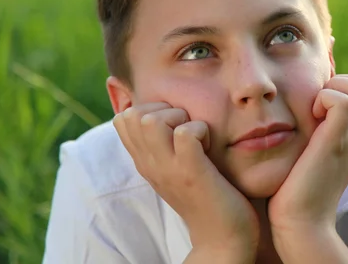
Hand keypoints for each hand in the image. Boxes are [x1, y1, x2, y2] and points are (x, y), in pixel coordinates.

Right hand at [113, 103, 258, 259]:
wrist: (222, 238)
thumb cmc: (206, 195)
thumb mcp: (175, 166)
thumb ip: (164, 143)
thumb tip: (162, 111)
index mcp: (145, 161)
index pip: (124, 118)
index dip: (151, 109)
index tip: (174, 127)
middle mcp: (150, 164)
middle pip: (133, 114)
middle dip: (165, 110)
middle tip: (187, 131)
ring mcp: (169, 169)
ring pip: (152, 120)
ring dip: (180, 119)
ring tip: (197, 138)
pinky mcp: (192, 173)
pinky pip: (186, 133)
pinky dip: (201, 130)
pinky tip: (209, 147)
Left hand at [268, 75, 347, 240]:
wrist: (301, 223)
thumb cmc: (298, 189)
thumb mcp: (315, 153)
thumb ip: (319, 133)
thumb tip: (305, 111)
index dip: (346, 85)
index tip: (320, 104)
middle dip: (344, 81)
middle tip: (318, 103)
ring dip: (336, 88)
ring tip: (315, 110)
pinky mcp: (335, 143)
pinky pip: (343, 102)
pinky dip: (324, 98)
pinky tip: (310, 117)